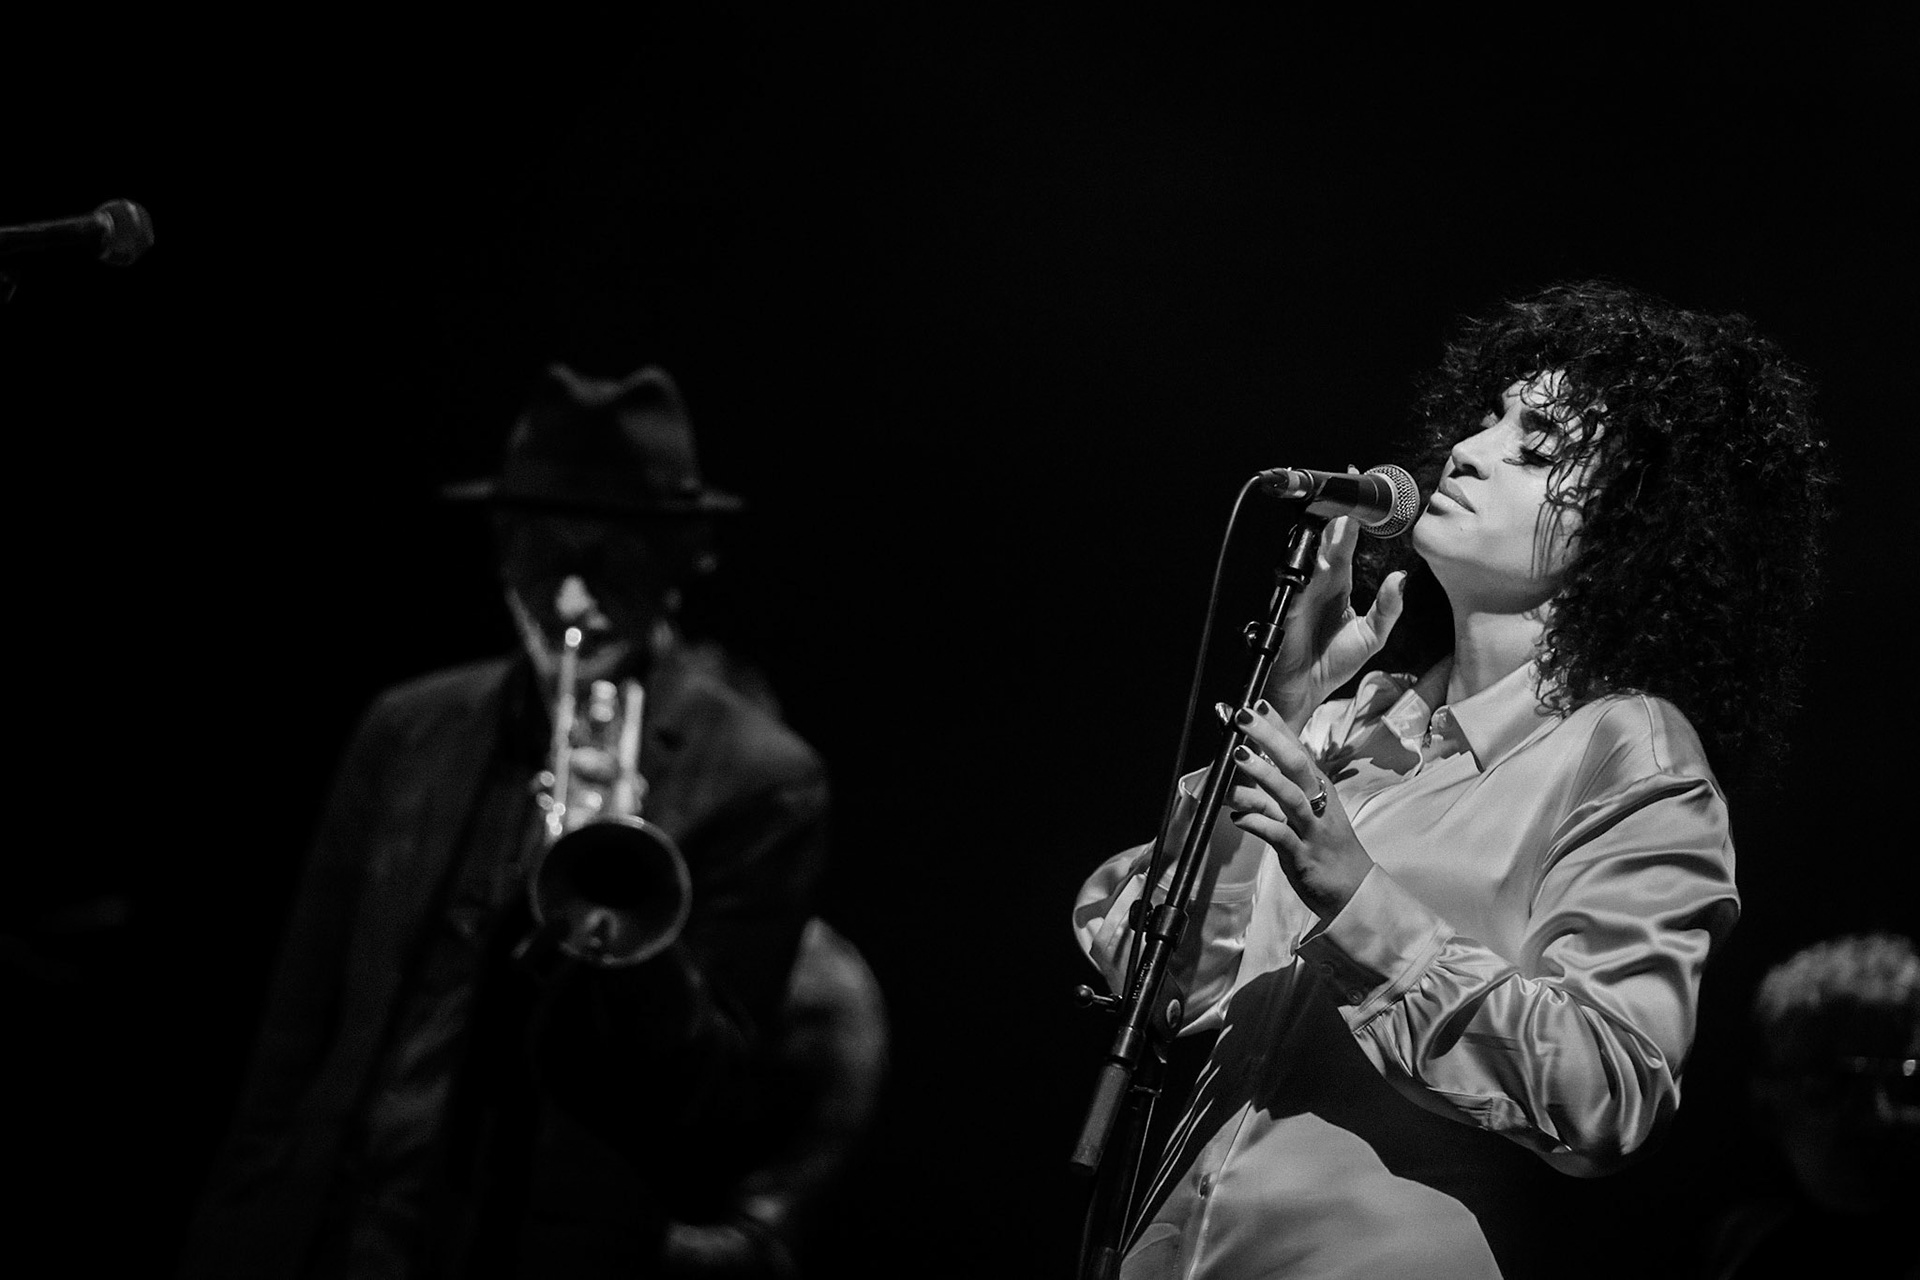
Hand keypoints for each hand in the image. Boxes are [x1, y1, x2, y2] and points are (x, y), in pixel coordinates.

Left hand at [1228, 700, 1373, 918]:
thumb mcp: (1301, 811)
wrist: (1352, 889)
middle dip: (1268, 737)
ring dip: (1263, 775)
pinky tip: (1236, 817)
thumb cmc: (1322, 845)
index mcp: (1318, 787)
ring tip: (1237, 756)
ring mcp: (1312, 829)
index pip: (1296, 748)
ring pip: (1289, 796)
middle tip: (1241, 715)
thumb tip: (1242, 765)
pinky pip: (1280, 836)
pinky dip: (1259, 824)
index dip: (1276, 725)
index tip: (1253, 702)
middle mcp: (1318, 802)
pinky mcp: (1303, 856)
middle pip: (1295, 763)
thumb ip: (1271, 791)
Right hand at [1264, 505, 1407, 730]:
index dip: (1354, 520)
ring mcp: (1304, 591)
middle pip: (1330, 542)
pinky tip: (1320, 556)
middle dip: (1339, 516)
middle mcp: (1320, 582)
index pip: (1347, 544)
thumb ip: (1388, 608)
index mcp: (1338, 583)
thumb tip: (1401, 579)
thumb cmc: (1333, 662)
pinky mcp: (1292, 606)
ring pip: (1314, 555)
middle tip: (1351, 490)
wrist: (1306, 689)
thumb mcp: (1372, 635)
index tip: (1364, 494)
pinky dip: (1309, 569)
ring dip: (1326, 536)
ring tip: (1339, 515)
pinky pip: (1300, 582)